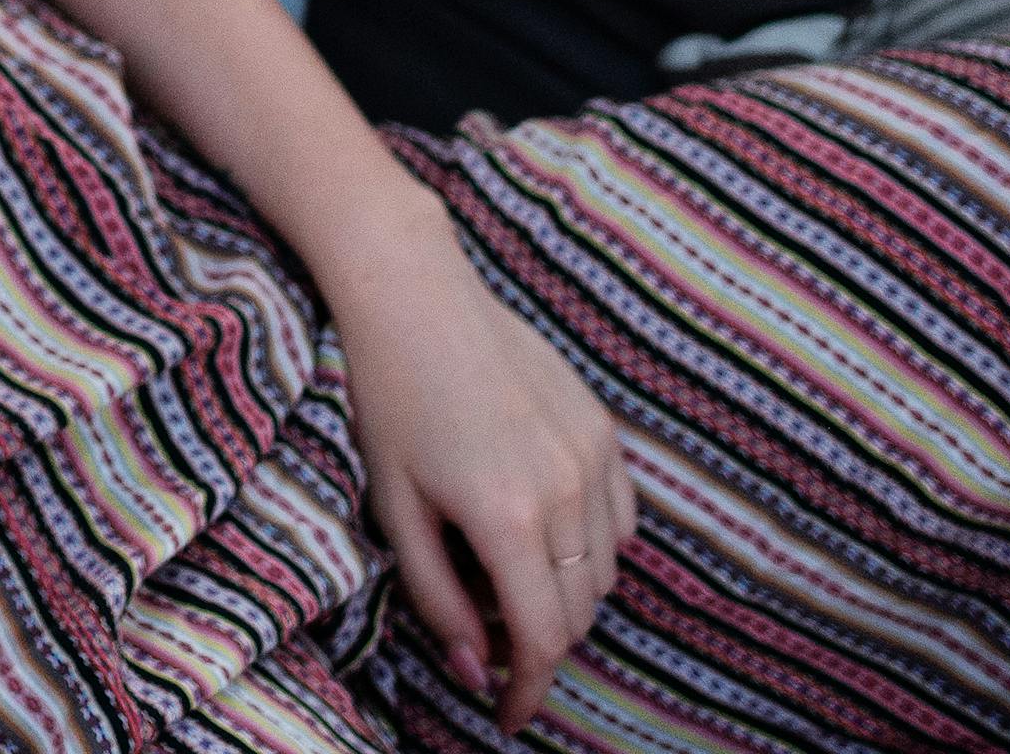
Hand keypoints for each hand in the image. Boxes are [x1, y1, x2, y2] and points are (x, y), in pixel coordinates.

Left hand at [328, 224, 634, 730]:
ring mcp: (592, 458)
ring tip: (499, 569)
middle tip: (486, 636)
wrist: (415, 297)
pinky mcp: (604, 431)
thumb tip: (476, 668)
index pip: (540, 639)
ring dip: (561, 595)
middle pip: (576, 613)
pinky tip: (543, 533)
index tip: (507, 715)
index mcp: (506, 518)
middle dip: (536, 645)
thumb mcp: (394, 508)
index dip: (526, 689)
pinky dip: (592, 549)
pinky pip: (620, 522)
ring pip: (602, 573)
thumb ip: (438, 597)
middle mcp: (564, 492)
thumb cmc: (389, 400)